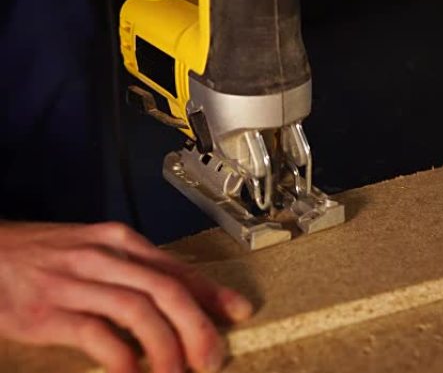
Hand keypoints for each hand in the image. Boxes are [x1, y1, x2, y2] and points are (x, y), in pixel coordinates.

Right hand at [0, 222, 251, 372]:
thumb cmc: (45, 255)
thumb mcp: (95, 251)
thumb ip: (137, 271)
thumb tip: (180, 296)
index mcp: (119, 241)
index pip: (176, 268)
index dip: (212, 294)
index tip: (238, 313)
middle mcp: (104, 258)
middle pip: (166, 291)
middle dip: (197, 326)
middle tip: (212, 357)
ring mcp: (76, 283)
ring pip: (139, 312)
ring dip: (166, 347)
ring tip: (178, 372)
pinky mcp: (49, 313)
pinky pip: (98, 336)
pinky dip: (123, 359)